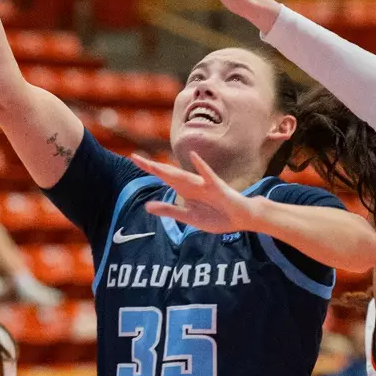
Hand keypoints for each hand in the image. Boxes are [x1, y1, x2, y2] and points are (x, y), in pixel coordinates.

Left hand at [132, 152, 263, 233]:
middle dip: (153, 167)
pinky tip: (194, 157)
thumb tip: (147, 206)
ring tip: (154, 165)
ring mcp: (204, 185)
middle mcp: (192, 184)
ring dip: (170, 170)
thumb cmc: (217, 216)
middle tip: (135, 158)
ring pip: (184, 176)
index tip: (134, 159)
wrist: (241, 218)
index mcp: (185, 191)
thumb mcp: (189, 217)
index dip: (150, 169)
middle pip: (169, 174)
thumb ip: (169, 210)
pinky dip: (201, 166)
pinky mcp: (218, 187)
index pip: (164, 178)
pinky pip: (209, 175)